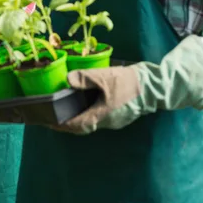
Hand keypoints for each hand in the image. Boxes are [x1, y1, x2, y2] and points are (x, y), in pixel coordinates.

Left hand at [54, 35, 202, 135]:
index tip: (48, 122)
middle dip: (69, 122)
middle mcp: (107, 122)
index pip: (76, 125)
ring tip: (68, 107)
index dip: (61, 124)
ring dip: (80, 116)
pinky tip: (88, 99)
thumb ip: (85, 78)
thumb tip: (68, 80)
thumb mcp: (104, 77)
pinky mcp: (121, 113)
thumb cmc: (128, 83)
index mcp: (101, 116)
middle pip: (83, 125)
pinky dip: (90, 110)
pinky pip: (101, 115)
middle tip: (55, 115)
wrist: (154, 86)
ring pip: (93, 120)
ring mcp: (115, 119)